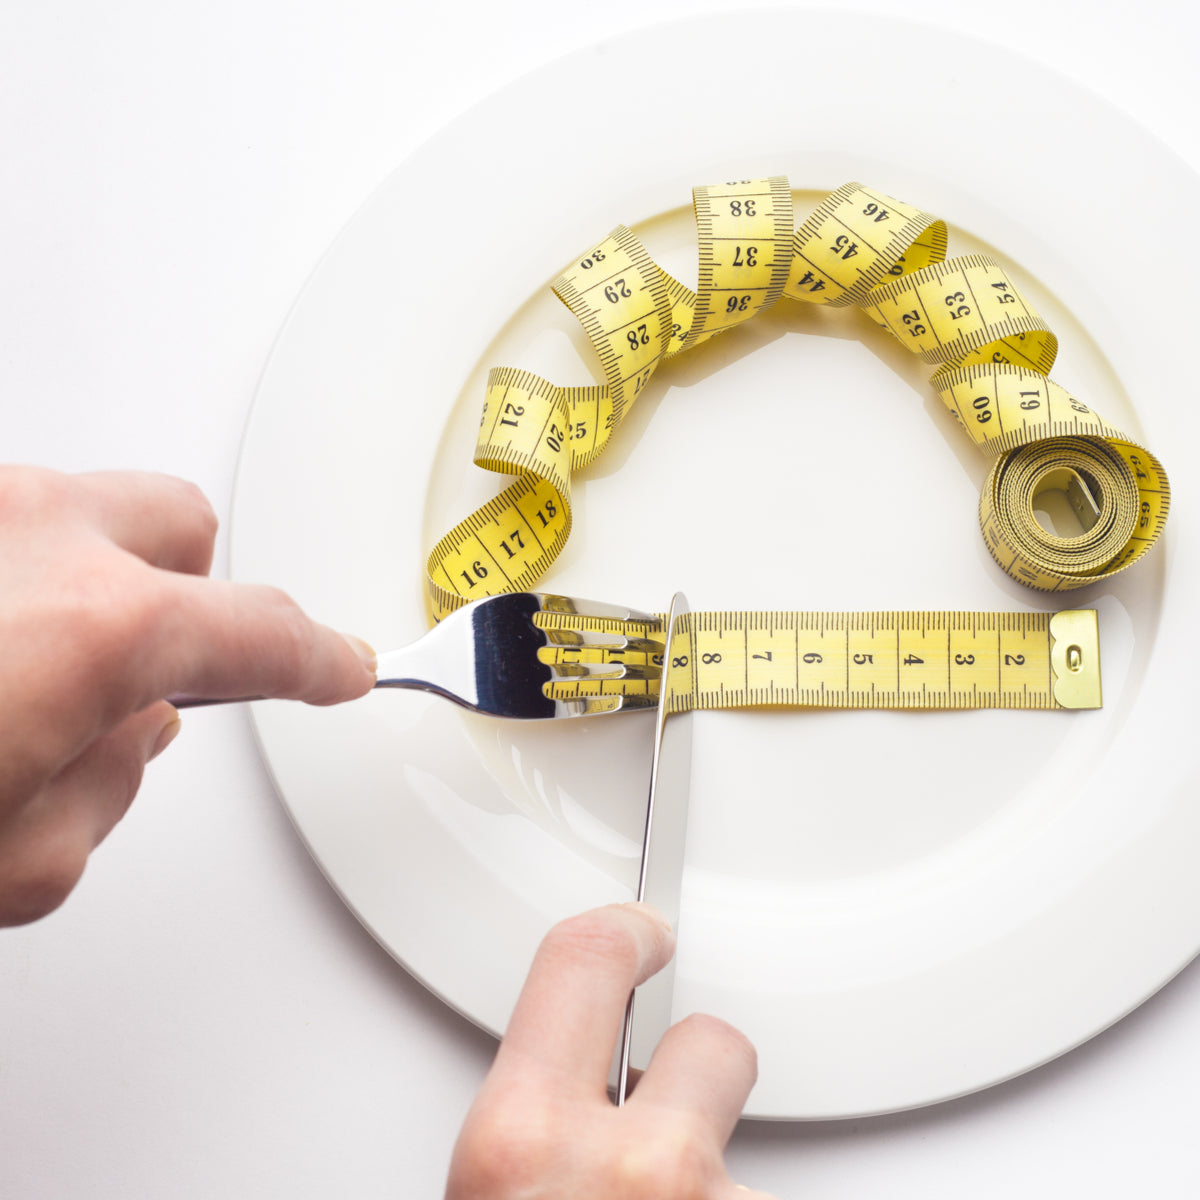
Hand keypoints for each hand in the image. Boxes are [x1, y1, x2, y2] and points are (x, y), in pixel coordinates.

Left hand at [0, 465, 375, 925]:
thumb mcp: (13, 860)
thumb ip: (108, 789)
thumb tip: (125, 731)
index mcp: (98, 626)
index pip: (266, 635)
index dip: (321, 660)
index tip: (343, 664)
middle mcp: (36, 534)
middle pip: (185, 525)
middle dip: (189, 588)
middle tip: (153, 663)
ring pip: (83, 511)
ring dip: (87, 579)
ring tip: (24, 669)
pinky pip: (5, 527)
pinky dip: (11, 578)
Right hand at [446, 903, 776, 1198]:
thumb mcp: (480, 1199)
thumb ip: (521, 1135)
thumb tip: (548, 1111)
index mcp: (522, 1143)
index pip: (587, 957)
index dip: (628, 932)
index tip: (645, 929)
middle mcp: (635, 1172)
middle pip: (714, 1042)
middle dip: (701, 1065)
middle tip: (676, 1110)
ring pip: (748, 1152)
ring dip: (717, 1183)